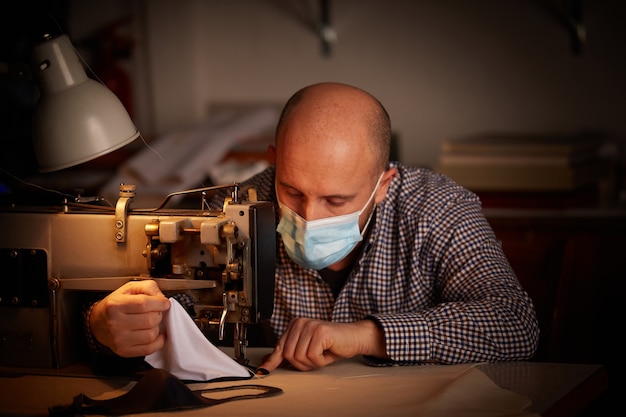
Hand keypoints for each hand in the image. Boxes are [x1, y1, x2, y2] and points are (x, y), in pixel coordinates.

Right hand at [89, 279, 170, 357]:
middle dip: (158, 314)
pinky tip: (155, 334)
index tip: (165, 303)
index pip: (144, 304)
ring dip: (157, 327)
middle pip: (150, 320)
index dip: (160, 303)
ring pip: (151, 334)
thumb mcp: (129, 288)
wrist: (98, 323)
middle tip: (154, 312)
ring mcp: (119, 339)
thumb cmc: (116, 304)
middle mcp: (115, 323)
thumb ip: (148, 287)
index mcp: (115, 305)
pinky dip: (157, 341)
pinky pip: (149, 349)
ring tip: (151, 322)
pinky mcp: (124, 351)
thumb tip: (161, 297)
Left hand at [258, 318, 387, 371]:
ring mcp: (309, 326)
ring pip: (299, 357)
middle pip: (289, 355)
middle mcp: (299, 323)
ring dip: (312, 363)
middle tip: (315, 359)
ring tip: (322, 355)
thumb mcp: (306, 350)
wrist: (353, 338)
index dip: (273, 361)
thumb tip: (267, 363)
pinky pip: (312, 356)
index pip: (279, 347)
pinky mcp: (319, 331)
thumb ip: (288, 354)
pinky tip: (327, 353)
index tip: (263, 371)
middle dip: (302, 364)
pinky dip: (320, 361)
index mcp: (294, 325)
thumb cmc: (331, 345)